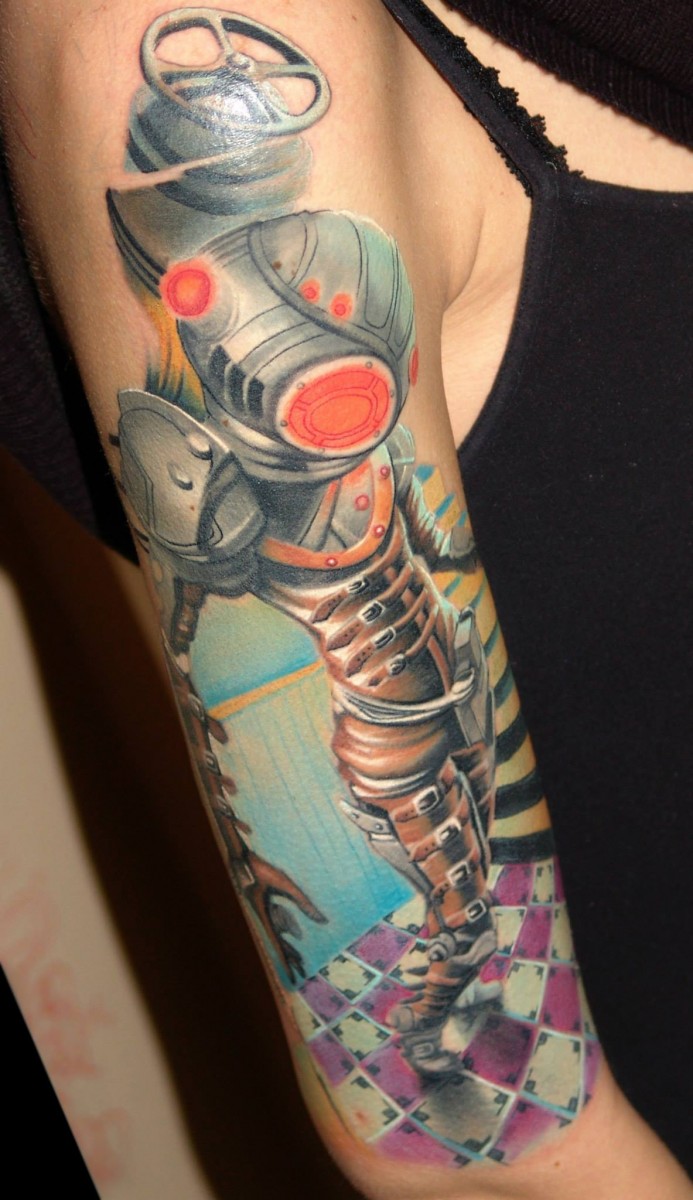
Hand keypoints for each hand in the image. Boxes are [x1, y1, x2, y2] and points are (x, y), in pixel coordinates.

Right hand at [243, 852, 326, 983]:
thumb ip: (304, 902)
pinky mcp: (263, 907)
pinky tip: (292, 938)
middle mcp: (262, 920)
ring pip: (278, 937)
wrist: (240, 858)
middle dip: (291, 960)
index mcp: (264, 918)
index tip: (293, 978)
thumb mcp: (286, 885)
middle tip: (301, 976)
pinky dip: (285, 934)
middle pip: (279, 945)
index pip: (278, 946)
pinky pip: (276, 925)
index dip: (286, 963)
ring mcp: (262, 915)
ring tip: (300, 962)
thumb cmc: (262, 869)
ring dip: (289, 949)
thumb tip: (323, 921)